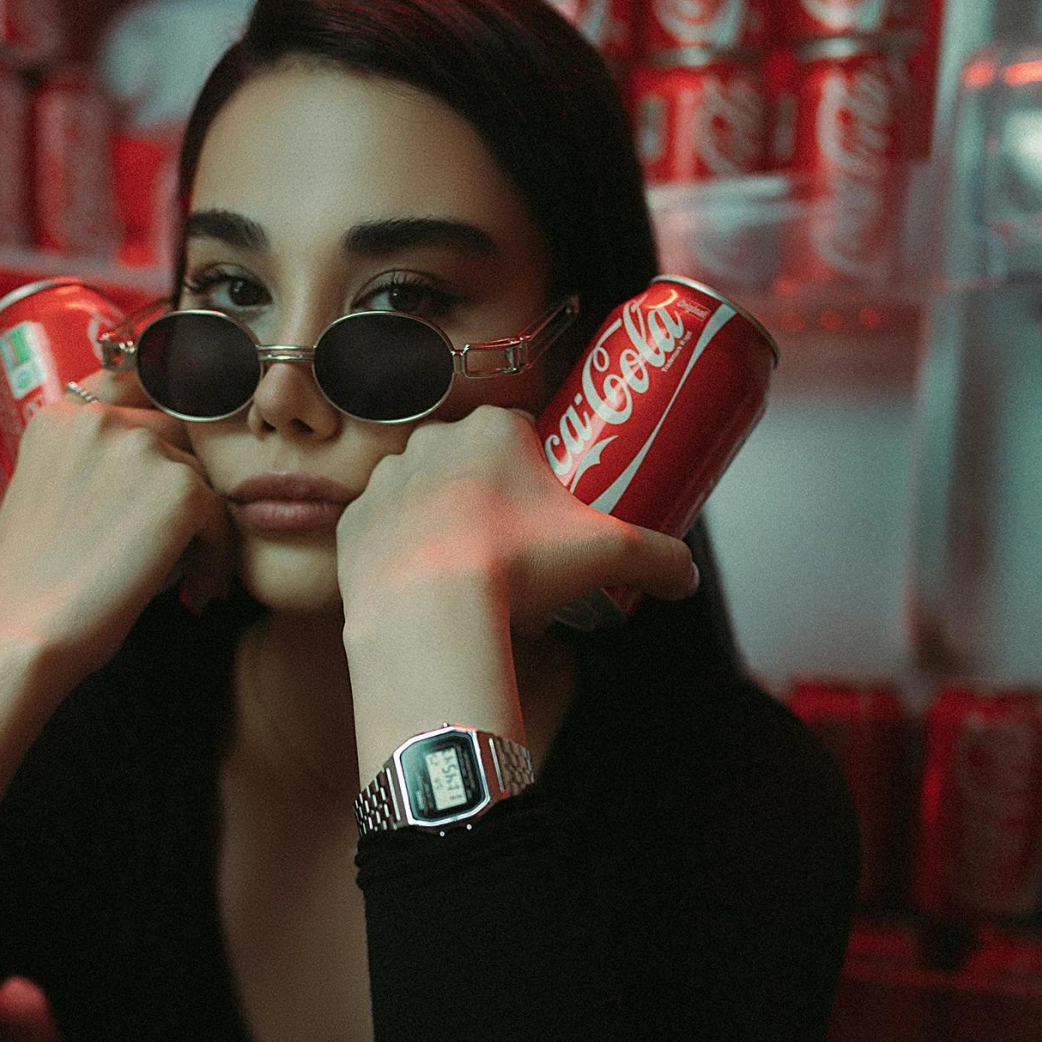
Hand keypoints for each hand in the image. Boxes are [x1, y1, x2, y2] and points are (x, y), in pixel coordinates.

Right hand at [0, 365, 233, 683]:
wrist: (22, 633)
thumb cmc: (12, 592)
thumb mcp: (9, 514)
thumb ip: (45, 487)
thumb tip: (60, 493)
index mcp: (59, 419)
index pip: (133, 411)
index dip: (151, 456)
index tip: (153, 503)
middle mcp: (100, 421)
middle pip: (174, 441)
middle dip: (178, 492)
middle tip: (178, 546)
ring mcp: (141, 450)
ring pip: (200, 480)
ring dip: (200, 530)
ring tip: (189, 579)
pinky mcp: (179, 490)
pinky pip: (221, 518)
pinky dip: (217, 557)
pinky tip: (197, 594)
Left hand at [334, 403, 697, 635]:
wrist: (429, 613)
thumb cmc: (518, 568)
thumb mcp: (607, 555)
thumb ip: (658, 558)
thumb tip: (688, 578)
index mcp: (493, 429)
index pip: (520, 433)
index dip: (539, 472)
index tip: (548, 512)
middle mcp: (432, 440)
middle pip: (470, 461)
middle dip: (490, 497)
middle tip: (513, 549)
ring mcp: (386, 479)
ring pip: (421, 492)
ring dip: (441, 520)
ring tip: (465, 571)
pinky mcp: (353, 522)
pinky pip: (380, 528)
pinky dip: (399, 551)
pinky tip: (420, 582)